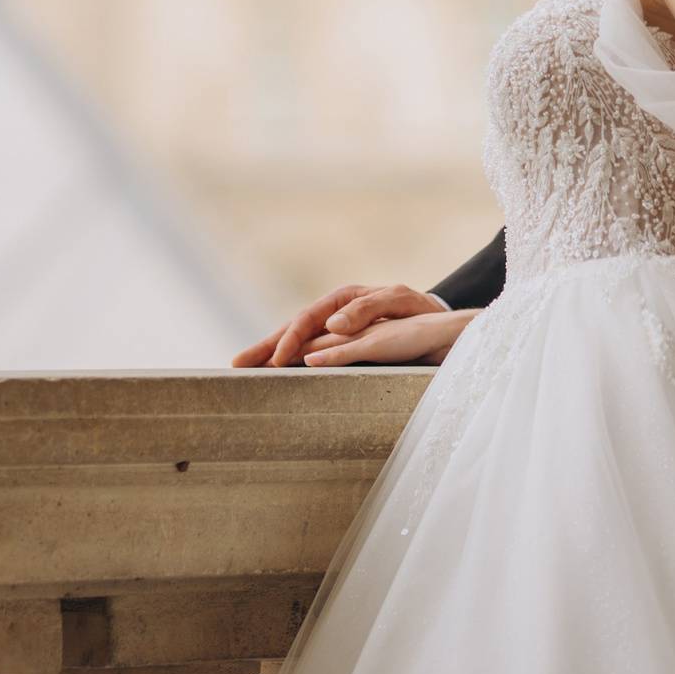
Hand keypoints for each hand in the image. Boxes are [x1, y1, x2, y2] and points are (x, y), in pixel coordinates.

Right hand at [233, 283, 450, 368]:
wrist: (437, 320)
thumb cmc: (420, 311)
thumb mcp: (399, 301)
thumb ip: (368, 309)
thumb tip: (333, 325)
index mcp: (344, 299)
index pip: (307, 319)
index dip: (289, 340)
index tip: (276, 361)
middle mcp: (334, 312)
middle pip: (292, 329)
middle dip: (264, 347)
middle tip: (237, 365)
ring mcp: (335, 329)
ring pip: (296, 342)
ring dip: (269, 355)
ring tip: (245, 369)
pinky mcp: (340, 344)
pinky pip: (309, 352)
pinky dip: (288, 362)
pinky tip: (274, 374)